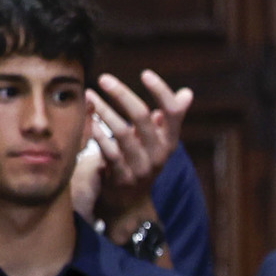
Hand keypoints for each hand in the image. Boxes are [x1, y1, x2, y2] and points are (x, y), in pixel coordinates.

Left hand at [89, 71, 190, 235]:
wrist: (130, 201)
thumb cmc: (142, 160)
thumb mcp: (159, 141)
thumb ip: (169, 118)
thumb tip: (187, 93)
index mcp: (169, 141)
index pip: (173, 113)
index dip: (161, 92)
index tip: (145, 74)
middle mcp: (159, 154)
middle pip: (143, 117)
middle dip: (122, 94)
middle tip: (105, 79)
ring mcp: (140, 166)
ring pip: (122, 132)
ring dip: (104, 111)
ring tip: (90, 95)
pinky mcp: (121, 176)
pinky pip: (108, 150)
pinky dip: (97, 133)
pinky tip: (88, 120)